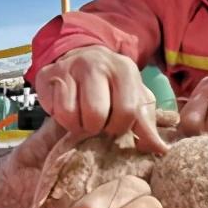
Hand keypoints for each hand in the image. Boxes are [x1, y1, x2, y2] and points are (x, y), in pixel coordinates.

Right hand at [33, 46, 169, 153]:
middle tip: (96, 122)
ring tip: (82, 117)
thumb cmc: (112, 86)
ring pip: (71, 115)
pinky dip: (59, 117)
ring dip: (76, 125)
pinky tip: (67, 108)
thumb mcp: (134, 99)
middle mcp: (97, 63)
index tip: (115, 123)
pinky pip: (52, 109)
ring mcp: (70, 66)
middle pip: (96, 114)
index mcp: (124, 69)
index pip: (126, 111)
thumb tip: (161, 150)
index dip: (120, 126)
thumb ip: (146, 125)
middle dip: (96, 127)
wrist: (82, 58)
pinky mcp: (47, 74)